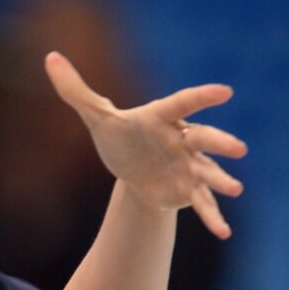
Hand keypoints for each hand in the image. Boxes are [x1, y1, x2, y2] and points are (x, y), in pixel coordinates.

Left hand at [45, 52, 247, 237]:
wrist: (132, 173)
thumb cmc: (120, 138)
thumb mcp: (95, 116)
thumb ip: (74, 88)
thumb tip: (50, 57)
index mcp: (161, 118)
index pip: (181, 104)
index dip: (201, 98)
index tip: (225, 92)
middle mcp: (182, 140)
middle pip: (203, 139)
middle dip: (220, 143)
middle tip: (238, 149)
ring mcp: (189, 166)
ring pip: (208, 171)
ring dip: (222, 179)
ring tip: (235, 188)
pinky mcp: (189, 190)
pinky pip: (204, 203)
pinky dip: (213, 217)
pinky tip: (224, 232)